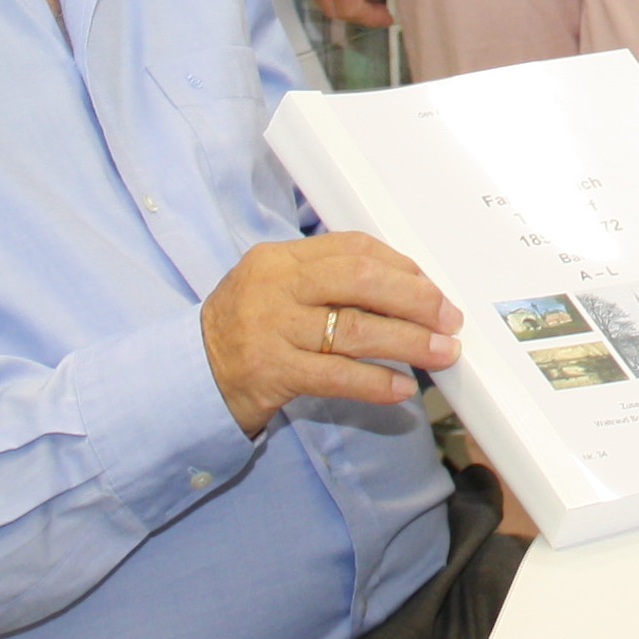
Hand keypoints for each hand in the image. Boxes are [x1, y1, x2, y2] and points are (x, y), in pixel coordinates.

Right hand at [203, 233, 463, 438]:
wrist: (190, 377)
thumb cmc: (248, 330)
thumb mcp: (279, 289)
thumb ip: (330, 282)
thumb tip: (409, 290)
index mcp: (280, 258)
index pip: (355, 249)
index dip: (402, 268)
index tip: (433, 289)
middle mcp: (275, 287)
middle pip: (361, 281)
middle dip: (415, 299)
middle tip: (448, 319)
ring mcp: (271, 329)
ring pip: (355, 329)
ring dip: (408, 342)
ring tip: (442, 354)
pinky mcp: (270, 372)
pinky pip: (335, 375)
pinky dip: (375, 382)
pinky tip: (402, 389)